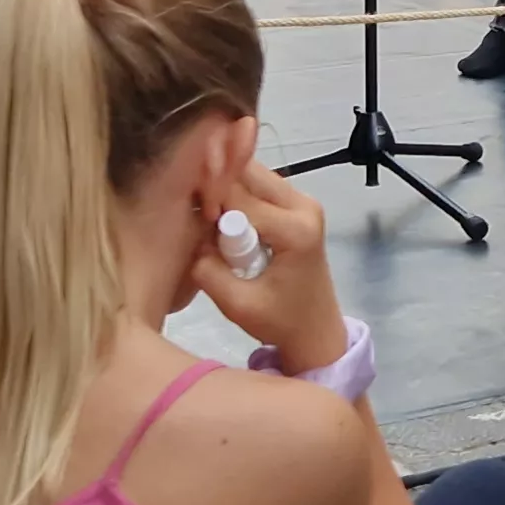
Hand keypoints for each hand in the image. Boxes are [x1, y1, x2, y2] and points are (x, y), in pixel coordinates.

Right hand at [187, 162, 348, 370]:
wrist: (316, 331)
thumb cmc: (280, 322)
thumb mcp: (236, 304)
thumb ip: (207, 268)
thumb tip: (188, 234)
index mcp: (295, 229)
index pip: (238, 196)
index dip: (208, 202)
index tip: (189, 219)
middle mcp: (304, 205)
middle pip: (247, 172)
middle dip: (217, 187)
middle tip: (197, 214)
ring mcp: (304, 201)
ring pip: (253, 174)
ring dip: (227, 190)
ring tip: (210, 219)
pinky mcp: (298, 205)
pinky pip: (259, 186)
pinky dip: (238, 196)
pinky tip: (226, 220)